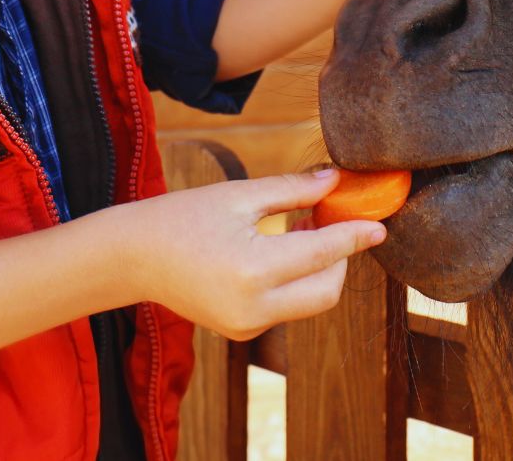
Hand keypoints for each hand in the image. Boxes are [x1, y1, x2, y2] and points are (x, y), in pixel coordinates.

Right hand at [121, 169, 385, 339]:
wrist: (132, 258)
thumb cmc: (181, 217)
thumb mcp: (238, 196)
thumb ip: (293, 191)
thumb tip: (336, 181)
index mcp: (254, 270)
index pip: (324, 254)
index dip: (356, 237)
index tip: (380, 224)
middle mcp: (255, 307)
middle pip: (327, 290)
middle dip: (340, 257)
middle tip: (329, 220)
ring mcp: (247, 326)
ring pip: (309, 302)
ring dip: (318, 270)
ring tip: (299, 229)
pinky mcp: (242, 331)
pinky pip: (286, 309)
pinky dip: (295, 283)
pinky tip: (278, 251)